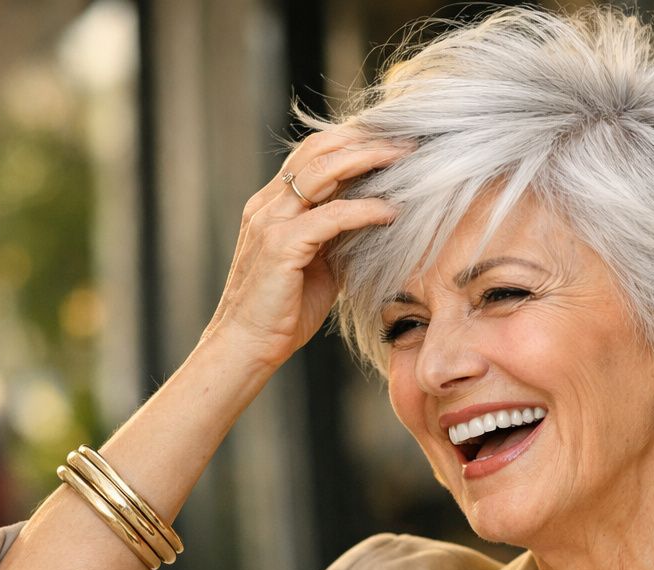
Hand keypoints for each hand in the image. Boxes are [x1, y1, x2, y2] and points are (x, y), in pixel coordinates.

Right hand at [203, 129, 409, 368]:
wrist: (247, 345)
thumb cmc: (283, 311)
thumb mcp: (315, 264)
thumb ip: (335, 236)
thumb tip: (375, 219)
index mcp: (272, 206)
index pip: (312, 155)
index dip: (351, 141)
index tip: (391, 139)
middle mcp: (268, 206)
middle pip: (317, 151)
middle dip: (364, 140)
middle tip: (406, 140)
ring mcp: (271, 223)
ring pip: (322, 173)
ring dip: (367, 161)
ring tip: (404, 159)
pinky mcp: (281, 246)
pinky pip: (330, 216)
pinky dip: (364, 210)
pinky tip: (391, 213)